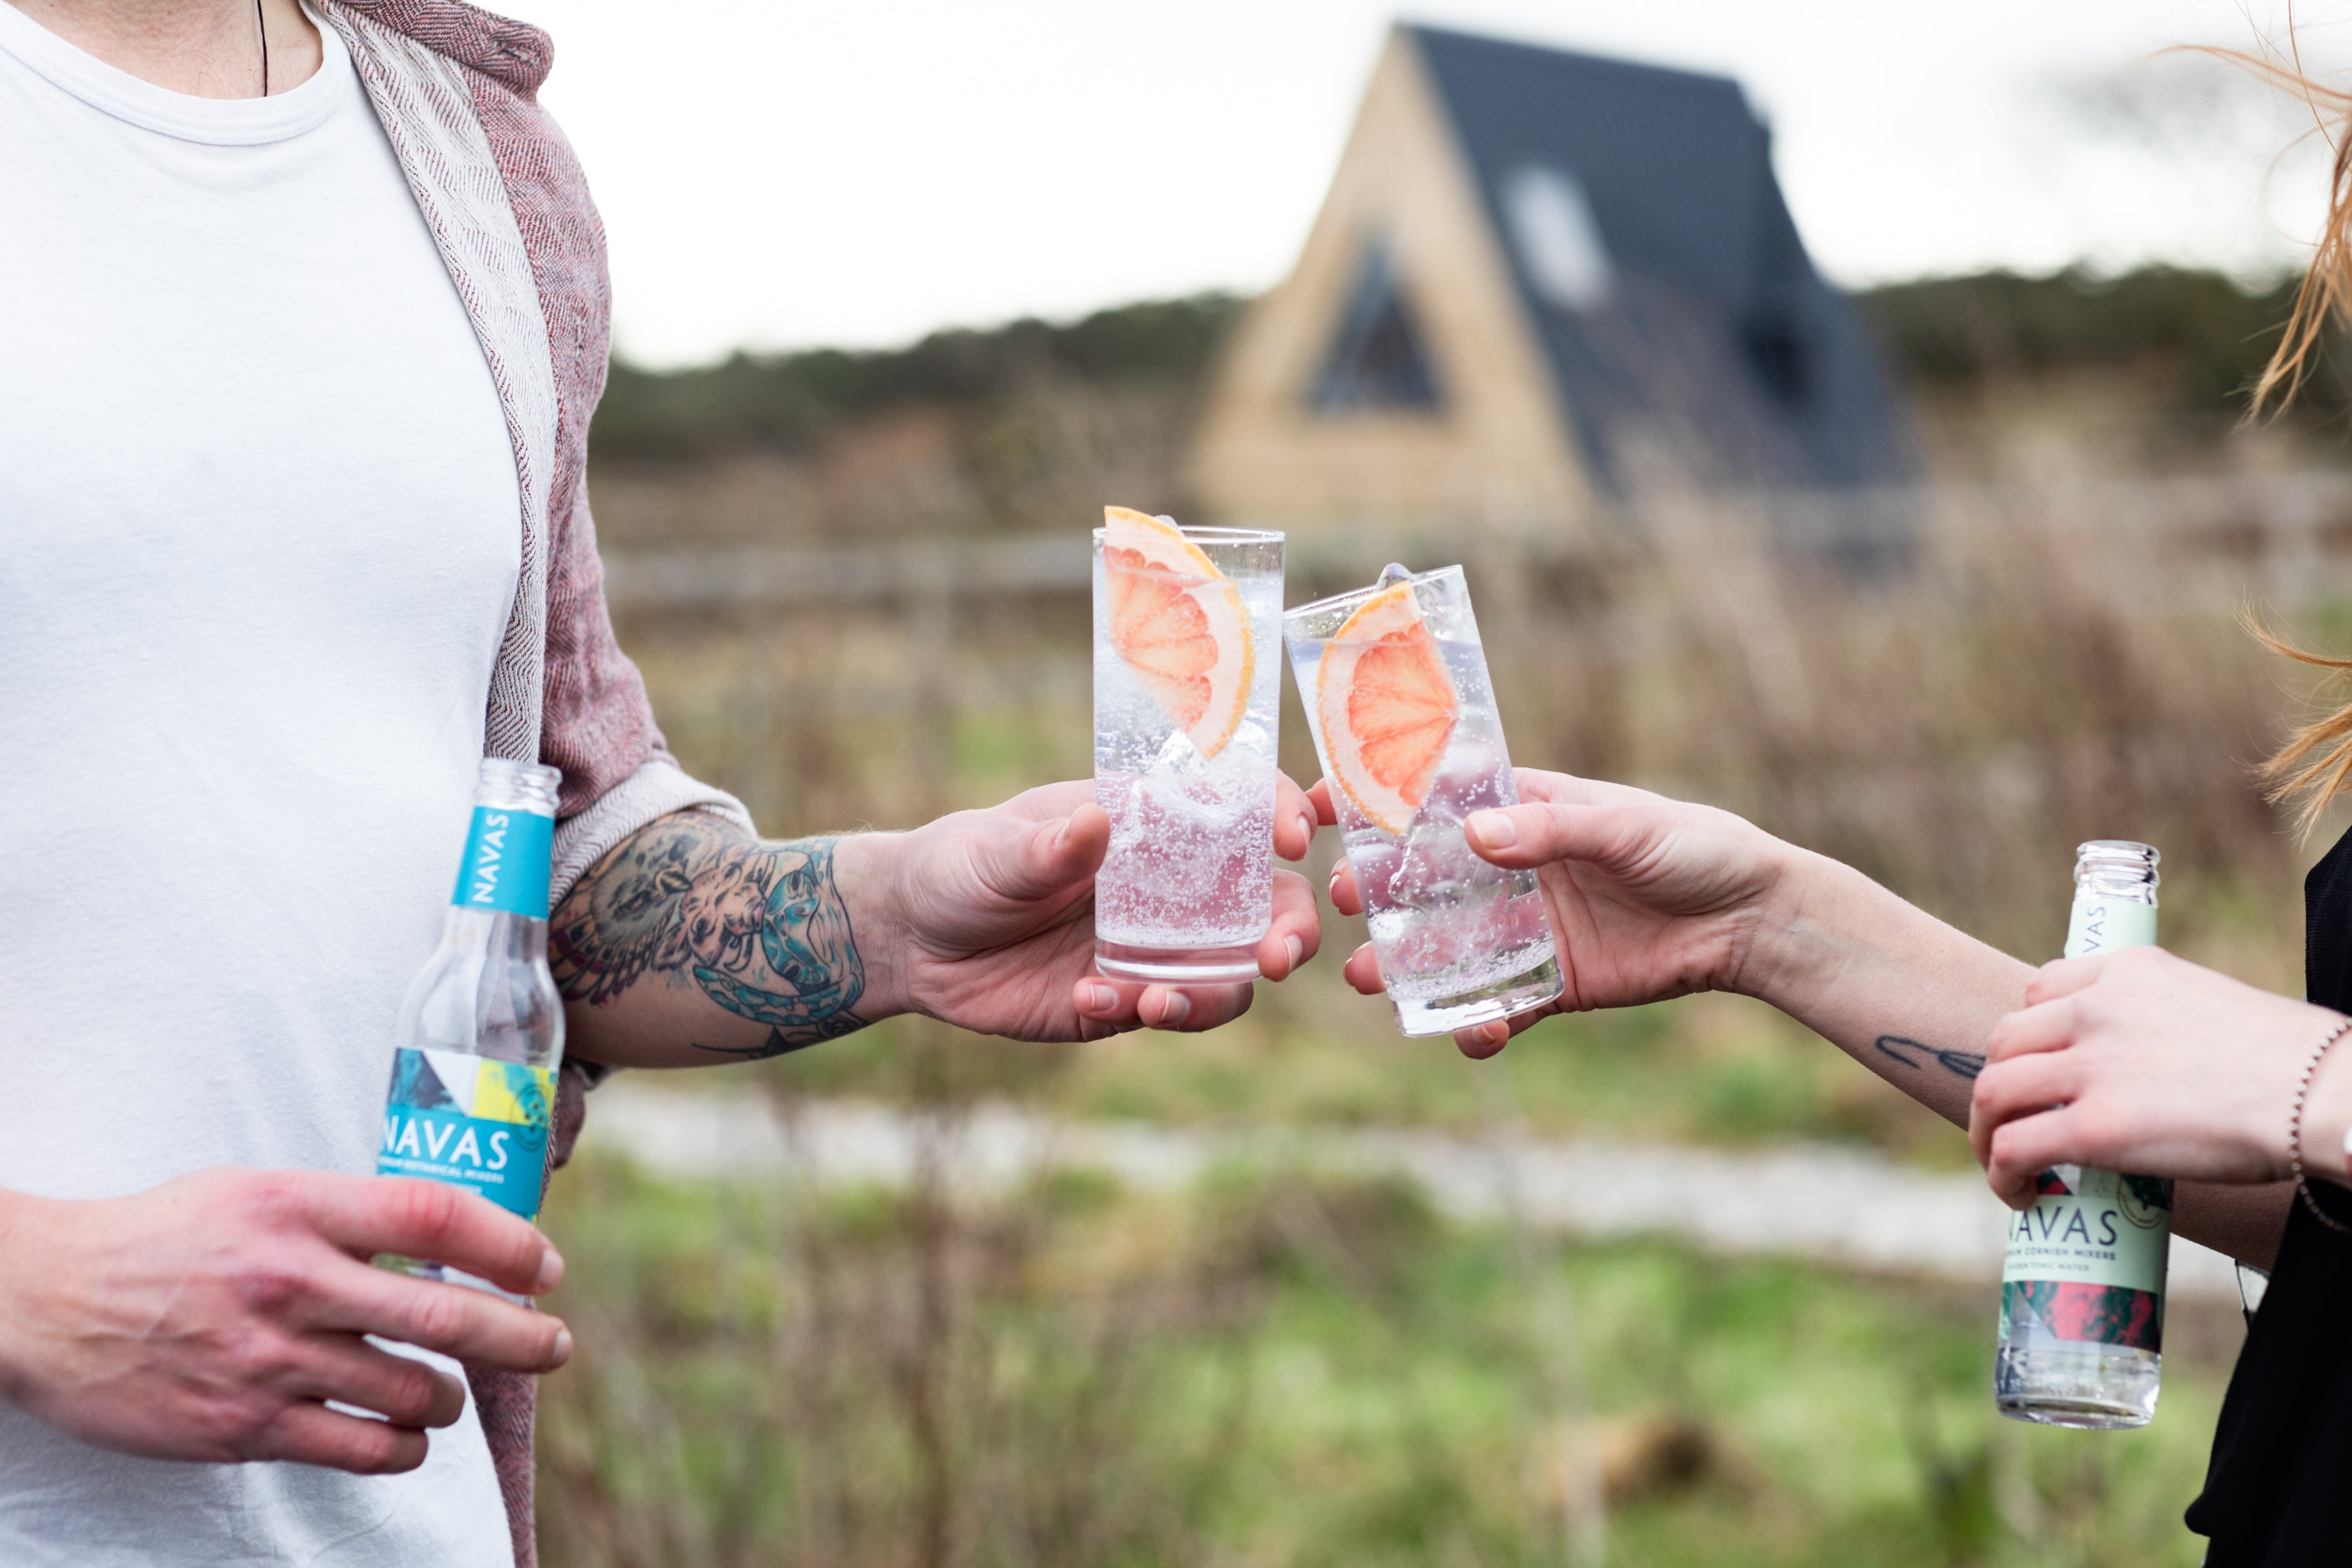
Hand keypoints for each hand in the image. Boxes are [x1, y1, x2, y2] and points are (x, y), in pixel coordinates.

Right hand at [0, 1170, 569, 1473]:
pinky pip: (361, 1450)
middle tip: (554, 1344)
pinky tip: (403, 1433)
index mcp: (299, 1208)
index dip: (509, 1244)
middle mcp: (291, 1282)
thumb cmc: (166, 1238)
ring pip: (414, 1393)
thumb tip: (447, 1235)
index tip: (544, 1267)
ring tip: (448, 1390)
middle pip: (446, 1315)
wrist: (46, 1301)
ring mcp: (269, 1361)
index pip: (435, 1215)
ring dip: (451, 1398)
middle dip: (522, 1338)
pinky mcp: (243, 1427)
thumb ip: (346, 1213)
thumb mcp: (259, 1192)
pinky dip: (402, 1447)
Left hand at [859, 776, 1322, 1039]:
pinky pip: (1170, 1011)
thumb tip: (1097, 821)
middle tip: (1277, 958)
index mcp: (1152, 822)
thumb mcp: (993, 850)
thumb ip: (1045, 845)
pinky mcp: (1131, 999)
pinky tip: (1087, 998)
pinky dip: (1147, 1011)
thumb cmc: (959, 866)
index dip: (1283, 813)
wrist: (913, 944)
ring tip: (1154, 1002)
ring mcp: (1159, 947)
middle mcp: (1173, 885)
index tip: (1292, 836)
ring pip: (1232, 976)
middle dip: (1290, 931)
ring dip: (1214, 993)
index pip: (1242, 806)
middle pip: (1269, 905)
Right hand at [1318, 769, 1789, 1058]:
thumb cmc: (1694, 847)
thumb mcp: (1625, 827)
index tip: (1322, 808)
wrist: (1753, 921)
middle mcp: (1513, 869)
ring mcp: (1527, 929)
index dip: (1376, 801)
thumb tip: (1476, 835)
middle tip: (1346, 904)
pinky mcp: (1552, 984)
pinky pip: (1499, 1005)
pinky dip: (1476, 1023)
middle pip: (1425, 881)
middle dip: (1378, 893)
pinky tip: (1468, 1033)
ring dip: (1404, 966)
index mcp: (1523, 810)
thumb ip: (1552, 828)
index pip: (1435, 800)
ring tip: (1368, 980)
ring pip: (1448, 948)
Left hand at [1970, 947, 2350, 1206]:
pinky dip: (2001, 1173)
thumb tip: (2157, 1073)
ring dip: (1987, 1131)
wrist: (2329, 1096)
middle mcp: (2099, 1008)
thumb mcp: (2218, 1010)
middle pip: (2005, 1039)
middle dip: (1999, 1085)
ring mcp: (2093, 1066)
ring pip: (1994, 1090)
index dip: (2029, 1035)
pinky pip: (2015, 1147)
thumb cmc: (2299, 1065)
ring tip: (2006, 1166)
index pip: (2042, 988)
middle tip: (2012, 1123)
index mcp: (2131, 971)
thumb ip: (2167, 1026)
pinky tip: (2022, 1195)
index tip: (2039, 1069)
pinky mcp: (2097, 1127)